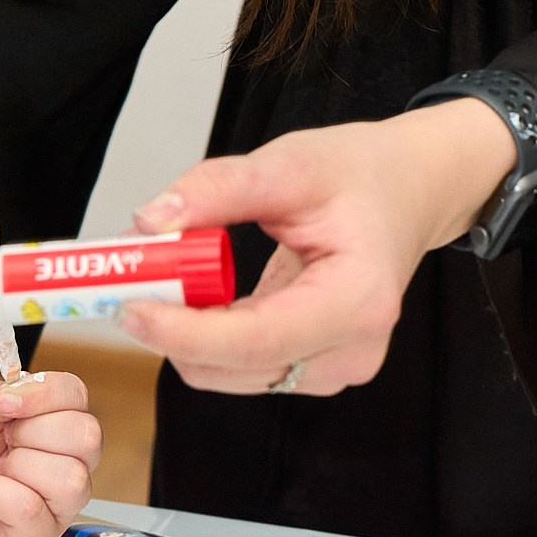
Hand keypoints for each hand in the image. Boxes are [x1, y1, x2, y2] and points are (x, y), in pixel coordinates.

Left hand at [0, 371, 101, 536]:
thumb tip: (17, 392)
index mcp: (49, 423)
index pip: (76, 395)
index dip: (47, 393)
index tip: (7, 402)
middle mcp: (64, 462)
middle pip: (87, 435)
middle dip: (33, 431)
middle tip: (2, 440)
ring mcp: (56, 504)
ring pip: (70, 478)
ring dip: (19, 467)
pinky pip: (31, 510)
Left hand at [122, 101, 515, 394]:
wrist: (408, 191)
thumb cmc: (361, 175)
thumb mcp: (289, 163)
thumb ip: (218, 189)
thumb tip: (150, 222)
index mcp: (358, 301)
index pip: (256, 340)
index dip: (184, 332)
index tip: (128, 307)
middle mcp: (350, 351)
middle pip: (235, 366)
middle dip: (174, 328)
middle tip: (129, 277)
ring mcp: (335, 368)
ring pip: (230, 374)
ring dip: (187, 332)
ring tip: (169, 274)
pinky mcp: (314, 368)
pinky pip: (241, 365)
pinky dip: (207, 334)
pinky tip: (198, 292)